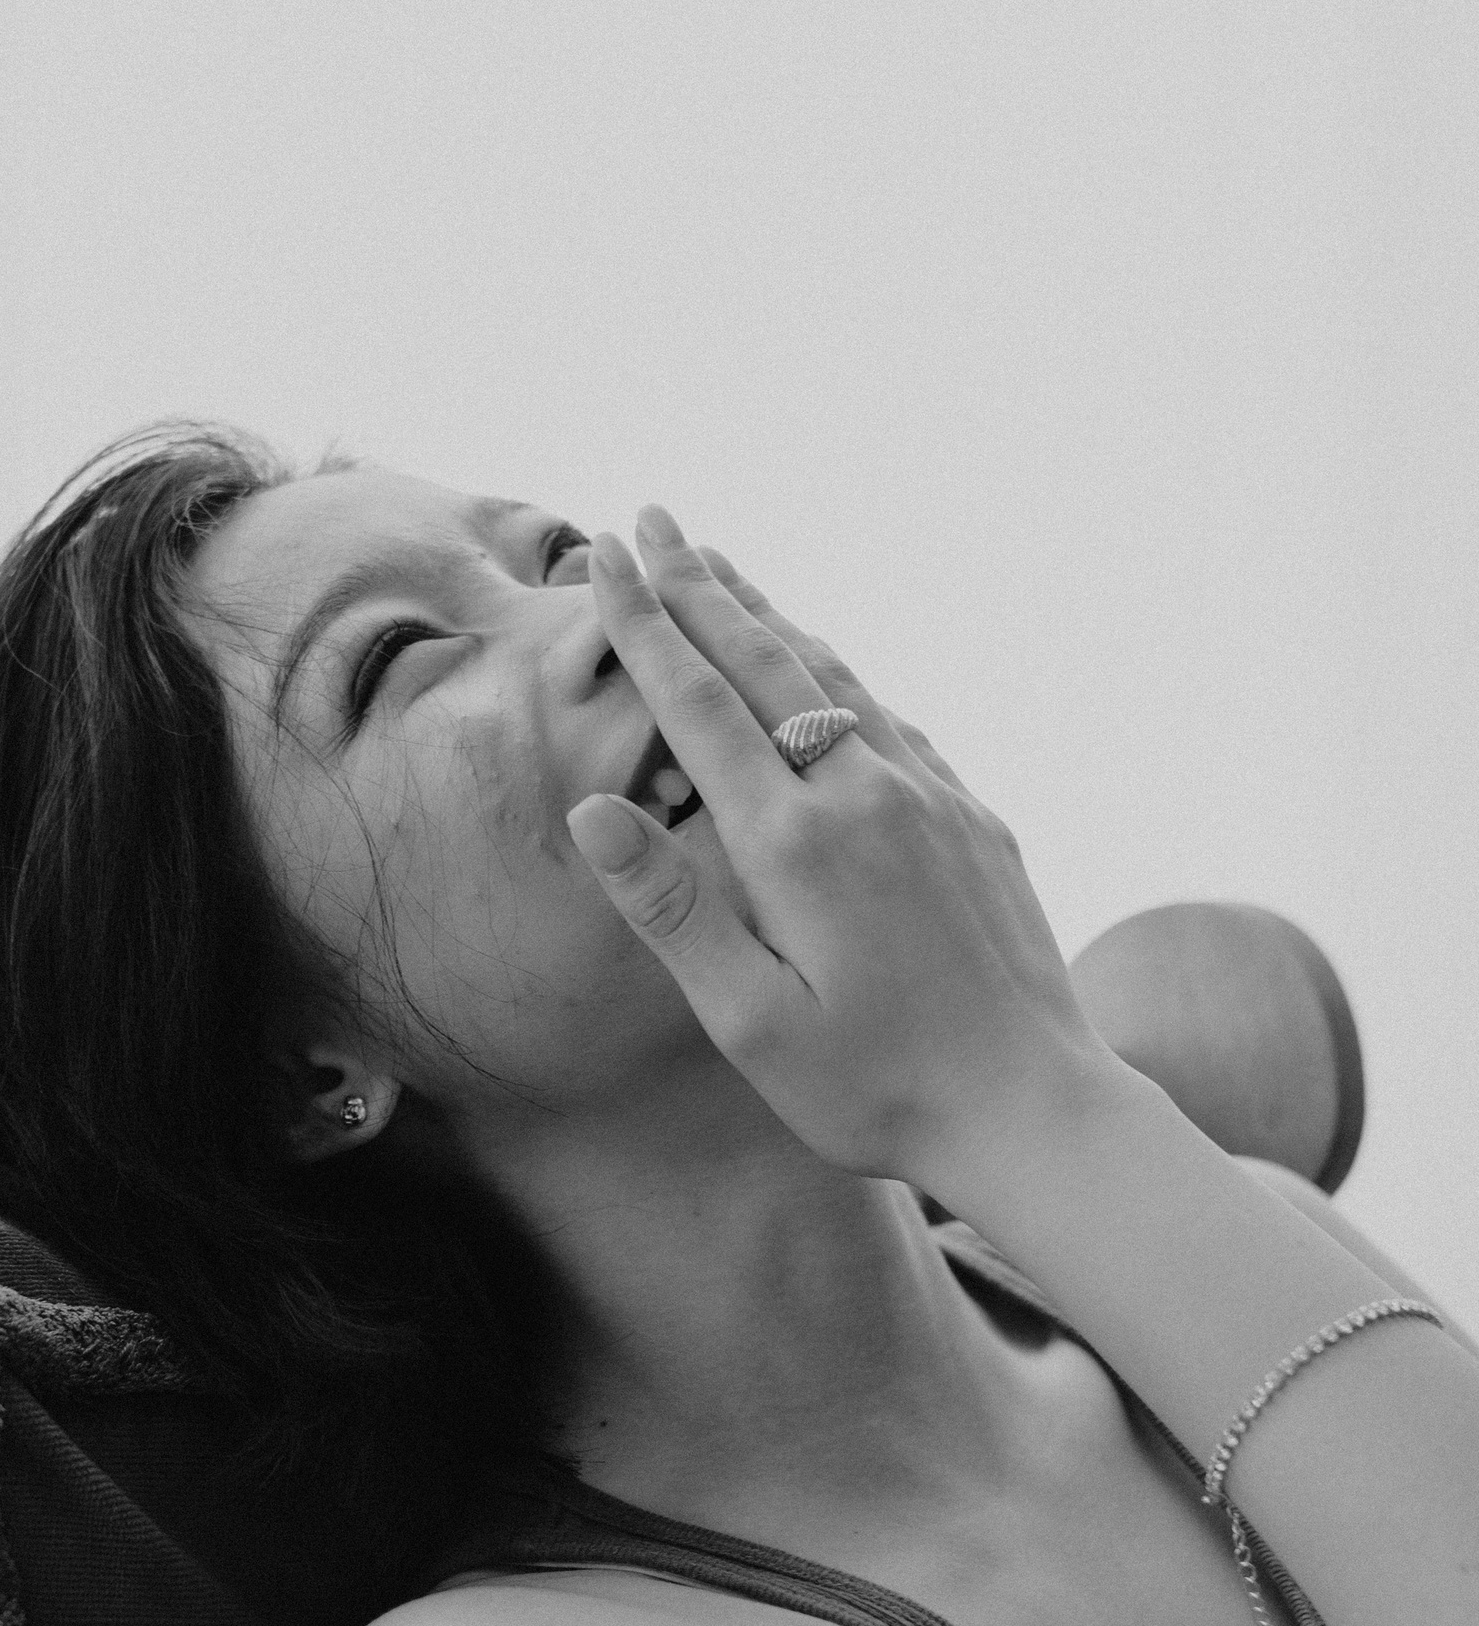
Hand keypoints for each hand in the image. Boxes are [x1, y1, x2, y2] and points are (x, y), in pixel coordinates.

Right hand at [566, 506, 1112, 1196]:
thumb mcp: (747, 1021)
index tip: (604, 555)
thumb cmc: (873, 1087)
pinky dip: (840, 677)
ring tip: (724, 566)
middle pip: (768, 661)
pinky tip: (826, 673)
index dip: (646, 624)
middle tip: (653, 517)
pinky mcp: (975, 819)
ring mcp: (931, 797)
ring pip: (837, 678)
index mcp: (793, 841)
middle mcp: (865, 794)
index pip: (700, 702)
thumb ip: (670, 908)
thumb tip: (592, 810)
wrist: (1032, 1108)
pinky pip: (893, 720)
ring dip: (771, 615)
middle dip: (702, 585)